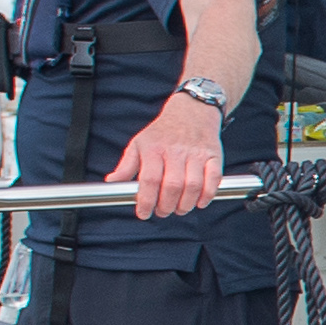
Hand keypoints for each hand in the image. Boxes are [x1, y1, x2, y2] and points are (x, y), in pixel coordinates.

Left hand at [112, 93, 226, 219]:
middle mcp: (175, 151)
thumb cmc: (162, 132)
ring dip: (186, 204)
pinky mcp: (213, 156)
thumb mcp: (139, 143)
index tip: (144, 213)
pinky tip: (199, 202)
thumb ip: (126, 165)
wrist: (191, 111)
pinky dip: (207, 195)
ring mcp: (196, 153)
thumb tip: (111, 182)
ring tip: (179, 208)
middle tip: (162, 212)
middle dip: (166, 206)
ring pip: (193, 185)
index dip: (146, 201)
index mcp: (154, 148)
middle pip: (172, 186)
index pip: (149, 180)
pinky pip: (214, 179)